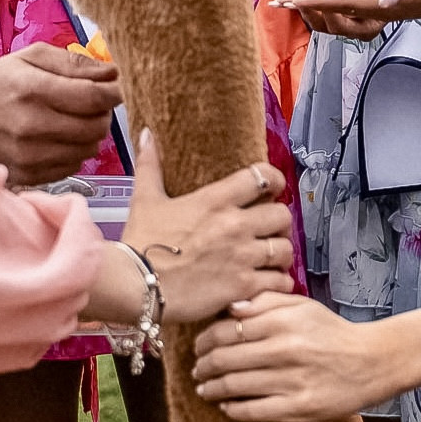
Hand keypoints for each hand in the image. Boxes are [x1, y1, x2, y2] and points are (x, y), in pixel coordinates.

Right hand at [0, 43, 123, 185]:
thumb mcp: (29, 58)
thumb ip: (73, 62)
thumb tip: (112, 73)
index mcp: (32, 89)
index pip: (93, 96)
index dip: (113, 92)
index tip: (113, 89)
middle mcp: (31, 125)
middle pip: (96, 125)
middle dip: (104, 113)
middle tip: (94, 103)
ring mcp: (30, 155)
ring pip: (89, 148)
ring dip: (91, 133)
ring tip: (75, 120)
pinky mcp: (29, 175)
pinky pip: (73, 166)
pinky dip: (75, 151)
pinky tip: (60, 138)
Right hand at [121, 131, 292, 324]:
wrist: (134, 285)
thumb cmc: (140, 243)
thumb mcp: (144, 200)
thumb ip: (149, 166)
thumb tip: (147, 134)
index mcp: (215, 200)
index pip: (263, 176)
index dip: (274, 180)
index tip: (271, 189)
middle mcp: (235, 225)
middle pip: (283, 215)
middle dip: (279, 222)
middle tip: (269, 230)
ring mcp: (242, 257)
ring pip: (285, 250)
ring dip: (281, 254)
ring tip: (271, 259)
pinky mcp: (243, 287)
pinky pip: (279, 281)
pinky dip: (278, 283)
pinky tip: (269, 283)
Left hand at [190, 290, 394, 421]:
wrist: (371, 362)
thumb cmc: (331, 331)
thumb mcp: (302, 305)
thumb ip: (265, 301)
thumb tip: (229, 308)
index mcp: (283, 321)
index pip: (226, 330)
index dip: (205, 340)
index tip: (199, 347)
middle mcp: (285, 350)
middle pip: (225, 359)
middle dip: (203, 366)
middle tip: (197, 369)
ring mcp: (291, 381)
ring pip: (234, 387)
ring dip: (211, 388)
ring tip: (204, 388)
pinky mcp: (299, 408)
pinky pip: (253, 411)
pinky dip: (232, 409)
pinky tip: (226, 406)